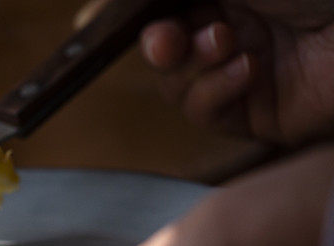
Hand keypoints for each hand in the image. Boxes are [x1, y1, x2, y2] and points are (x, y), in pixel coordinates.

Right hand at [79, 0, 333, 143]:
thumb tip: (123, 9)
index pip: (164, 10)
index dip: (138, 19)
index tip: (113, 23)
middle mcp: (234, 28)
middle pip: (163, 49)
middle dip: (159, 44)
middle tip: (167, 40)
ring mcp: (243, 71)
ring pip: (177, 85)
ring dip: (191, 66)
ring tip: (224, 43)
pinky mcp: (256, 112)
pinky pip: (207, 112)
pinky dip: (214, 93)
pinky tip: (245, 71)